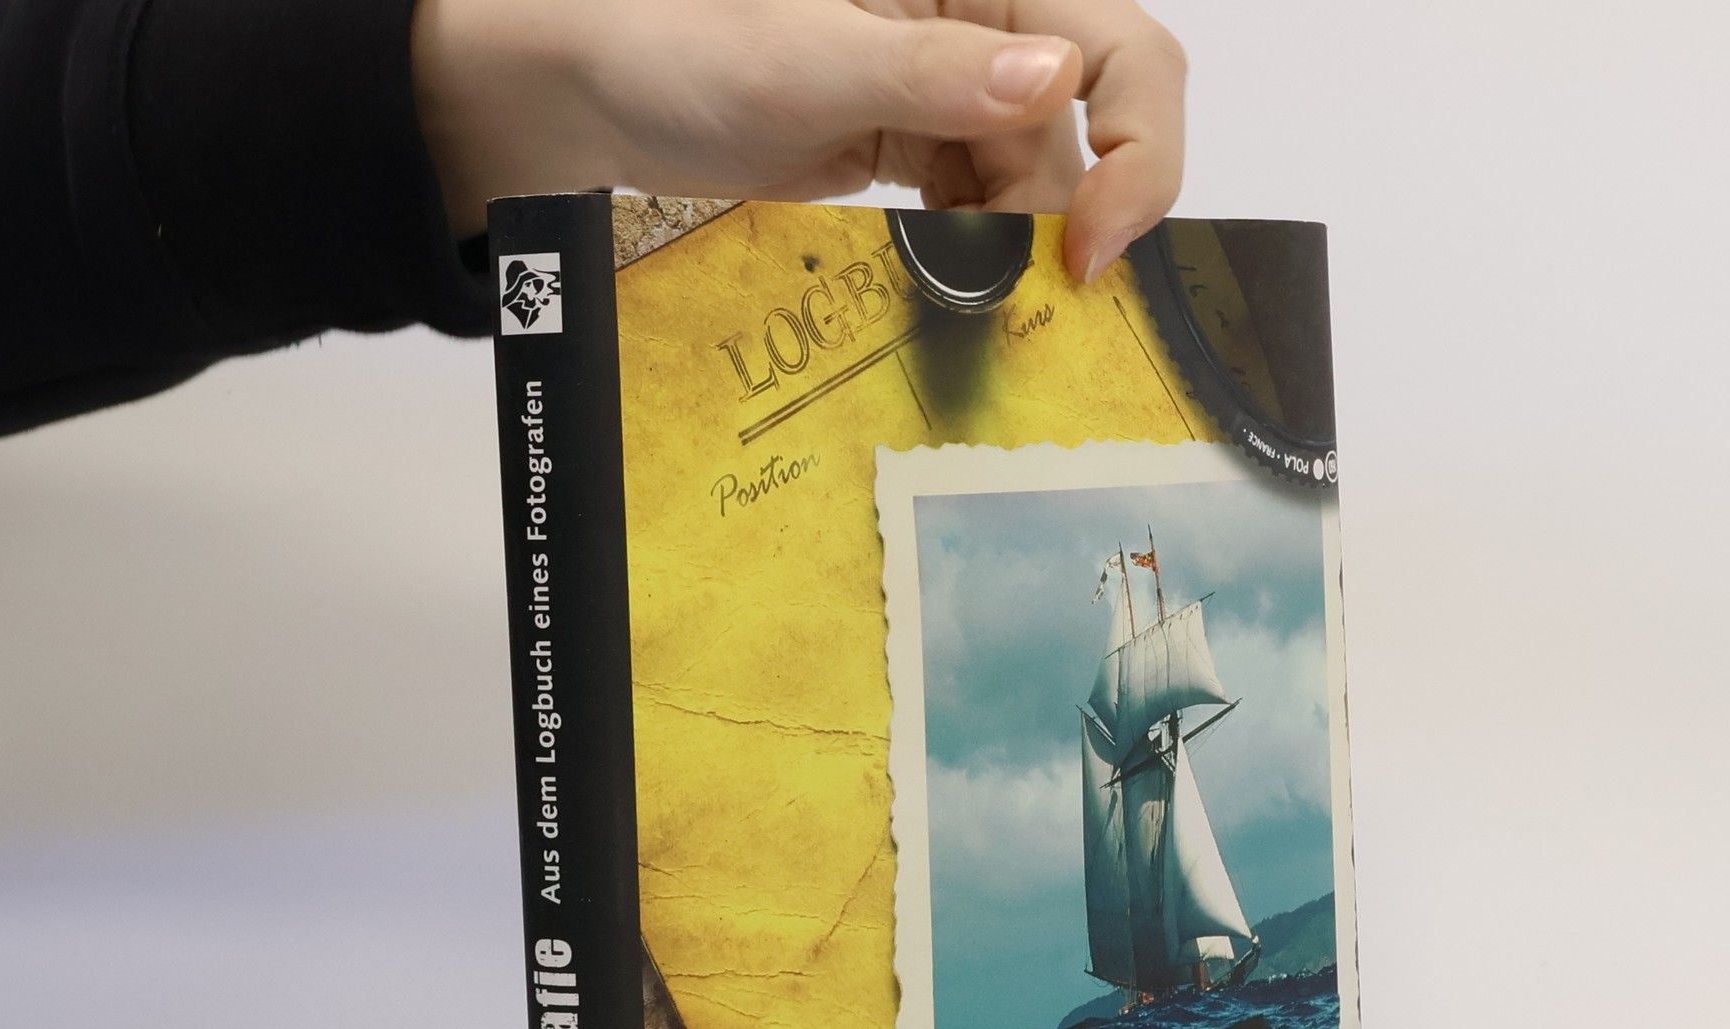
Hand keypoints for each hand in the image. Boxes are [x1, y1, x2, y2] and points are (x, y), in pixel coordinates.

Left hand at [412, 0, 1185, 281]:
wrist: (592, 97)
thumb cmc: (679, 44)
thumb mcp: (813, 58)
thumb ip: (939, 74)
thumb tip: (1058, 83)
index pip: (1120, 51)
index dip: (1136, 147)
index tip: (1092, 241)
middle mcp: (980, 30)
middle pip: (1088, 131)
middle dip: (1072, 215)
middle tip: (1027, 294)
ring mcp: (947, 96)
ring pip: (1037, 183)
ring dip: (1020, 250)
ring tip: (973, 297)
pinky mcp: (913, 152)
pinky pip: (980, 210)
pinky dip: (979, 255)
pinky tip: (952, 285)